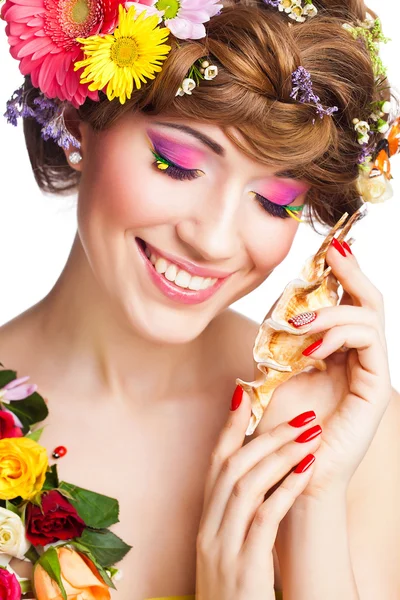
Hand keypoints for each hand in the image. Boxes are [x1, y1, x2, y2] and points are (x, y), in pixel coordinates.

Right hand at [196, 389, 321, 599]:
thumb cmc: (233, 592)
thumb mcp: (227, 550)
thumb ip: (237, 515)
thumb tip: (261, 478)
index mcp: (205, 520)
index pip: (214, 462)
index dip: (229, 427)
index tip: (243, 394)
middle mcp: (209, 527)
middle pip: (232, 466)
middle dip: (267, 436)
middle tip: (301, 417)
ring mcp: (222, 546)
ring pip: (247, 484)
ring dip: (280, 456)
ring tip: (310, 437)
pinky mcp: (244, 565)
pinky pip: (264, 518)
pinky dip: (285, 489)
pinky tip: (307, 472)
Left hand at [290, 238, 391, 499]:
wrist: (287, 470)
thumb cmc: (279, 426)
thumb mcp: (272, 374)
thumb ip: (278, 345)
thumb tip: (273, 313)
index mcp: (337, 351)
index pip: (345, 302)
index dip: (340, 274)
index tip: (327, 247)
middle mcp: (357, 356)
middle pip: (366, 301)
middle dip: (351, 271)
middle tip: (335, 247)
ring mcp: (369, 370)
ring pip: (368, 316)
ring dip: (332, 311)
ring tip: (299, 323)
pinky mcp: (375, 386)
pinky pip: (368, 342)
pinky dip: (340, 334)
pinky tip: (311, 346)